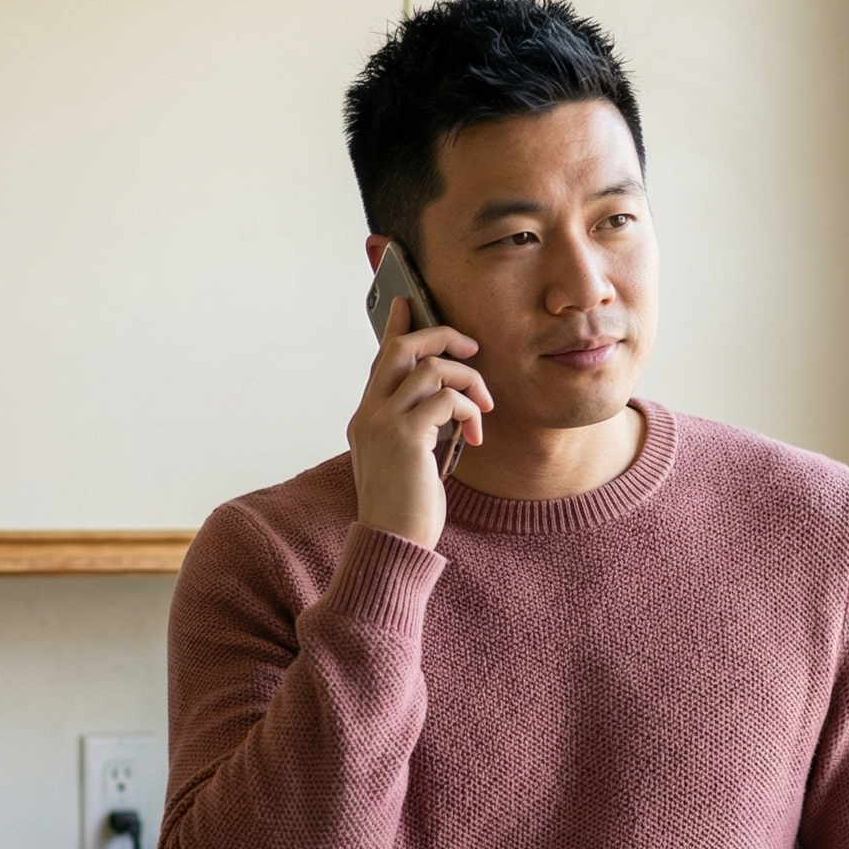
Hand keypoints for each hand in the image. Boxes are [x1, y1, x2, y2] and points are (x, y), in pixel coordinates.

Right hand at [346, 297, 492, 548]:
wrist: (393, 545)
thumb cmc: (405, 513)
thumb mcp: (407, 463)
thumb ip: (416, 430)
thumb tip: (445, 405)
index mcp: (365, 419)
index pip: (380, 360)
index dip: (396, 327)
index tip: (407, 303)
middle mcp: (368, 415)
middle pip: (401, 348)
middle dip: (441, 338)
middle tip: (472, 352)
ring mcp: (383, 423)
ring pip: (431, 368)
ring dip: (469, 381)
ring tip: (483, 409)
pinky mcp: (406, 437)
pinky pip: (446, 398)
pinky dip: (469, 409)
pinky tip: (475, 435)